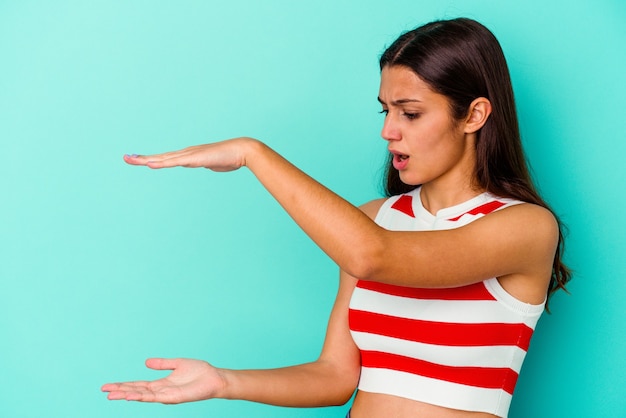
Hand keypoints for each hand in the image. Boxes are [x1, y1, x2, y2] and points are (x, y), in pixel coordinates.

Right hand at [101, 358, 225, 402]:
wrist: (214, 378)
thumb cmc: (199, 372)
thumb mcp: (177, 364)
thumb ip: (162, 364)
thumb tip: (146, 362)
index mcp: (160, 384)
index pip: (138, 385)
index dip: (123, 386)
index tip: (108, 386)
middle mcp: (161, 391)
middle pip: (136, 391)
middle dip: (120, 391)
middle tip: (103, 390)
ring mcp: (166, 396)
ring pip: (142, 396)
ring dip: (127, 395)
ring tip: (111, 395)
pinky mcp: (173, 398)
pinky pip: (155, 397)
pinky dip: (142, 397)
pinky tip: (131, 396)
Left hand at [123, 137, 257, 171]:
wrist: (241, 150)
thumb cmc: (230, 157)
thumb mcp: (214, 164)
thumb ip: (207, 164)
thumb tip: (206, 164)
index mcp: (189, 156)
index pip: (167, 158)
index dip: (153, 159)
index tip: (140, 160)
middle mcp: (186, 153)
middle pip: (160, 157)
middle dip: (142, 158)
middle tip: (126, 158)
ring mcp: (189, 155)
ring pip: (163, 158)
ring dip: (146, 159)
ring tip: (131, 159)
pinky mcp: (193, 158)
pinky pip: (173, 162)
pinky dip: (161, 163)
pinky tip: (150, 164)